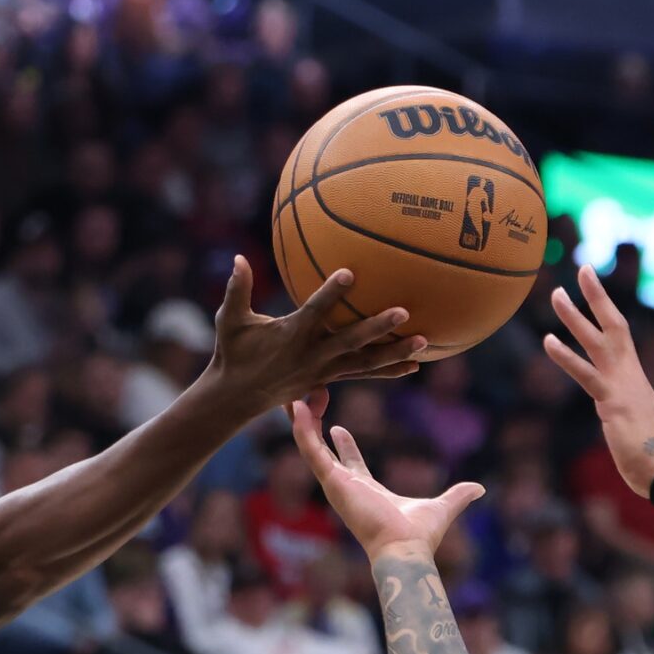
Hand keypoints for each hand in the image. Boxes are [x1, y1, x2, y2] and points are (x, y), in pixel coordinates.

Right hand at [199, 257, 426, 413]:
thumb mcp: (229, 320)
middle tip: (404, 312)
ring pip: (365, 362)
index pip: (315, 311)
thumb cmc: (233, 352)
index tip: (349, 272)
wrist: (238, 396)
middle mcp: (313, 355)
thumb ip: (238, 289)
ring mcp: (325, 370)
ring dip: (395, 353)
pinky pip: (365, 374)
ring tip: (424, 342)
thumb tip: (238, 257)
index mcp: (292, 335)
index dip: (330, 293)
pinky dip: (389, 370)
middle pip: (351, 340)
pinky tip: (414, 365)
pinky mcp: (330, 379)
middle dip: (377, 327)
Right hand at [288, 400, 483, 563]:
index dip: (342, 445)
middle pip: (321, 452)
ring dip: (301, 420)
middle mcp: (346, 487)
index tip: (336, 426)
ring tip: (292, 395)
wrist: (405, 548)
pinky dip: (302, 428)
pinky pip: (310, 449)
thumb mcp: (442, 506)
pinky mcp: (332, 481)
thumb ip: (458, 495)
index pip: (348, 463)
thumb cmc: (419, 536)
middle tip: (306, 402)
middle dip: (312, 427)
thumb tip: (480, 489)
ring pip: (309, 446)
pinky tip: (296, 406)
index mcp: (366, 491)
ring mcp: (336, 484)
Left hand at [544, 264, 653, 495]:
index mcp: (636, 380)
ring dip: (576, 317)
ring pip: (598, 342)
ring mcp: (623, 388)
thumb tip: (620, 417)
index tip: (595, 287)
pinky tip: (548, 341)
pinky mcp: (614, 404)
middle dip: (598, 296)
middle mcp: (631, 376)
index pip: (621, 337)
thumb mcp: (636, 427)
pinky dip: (567, 357)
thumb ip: (625, 414)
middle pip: (614, 326)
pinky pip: (587, 375)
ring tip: (557, 294)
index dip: (608, 311)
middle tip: (582, 269)